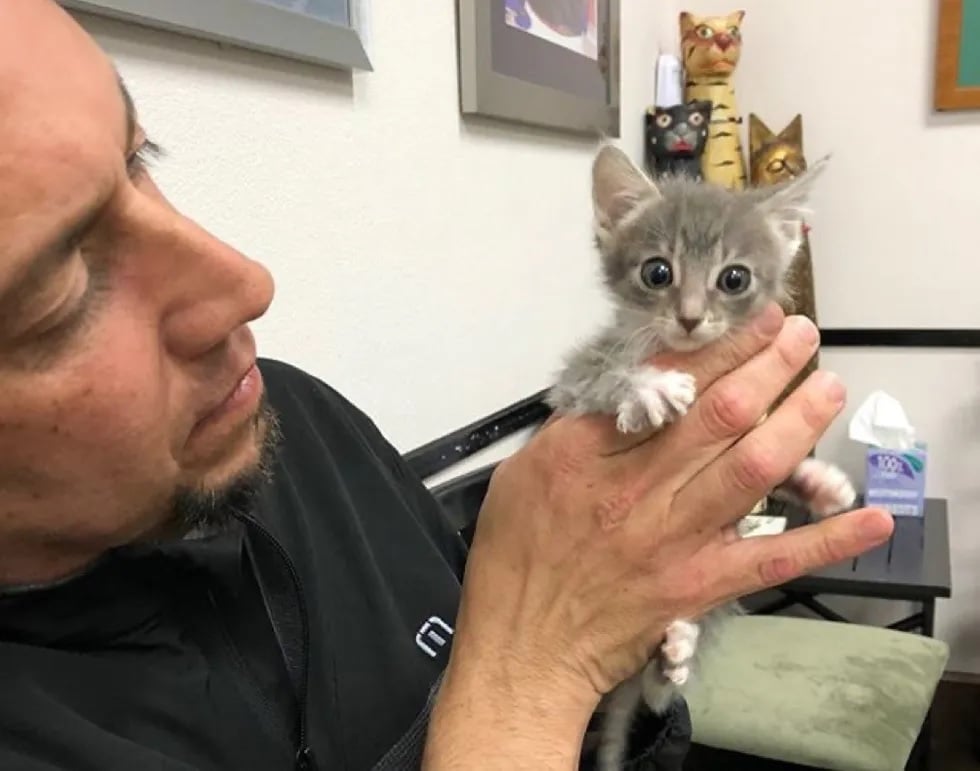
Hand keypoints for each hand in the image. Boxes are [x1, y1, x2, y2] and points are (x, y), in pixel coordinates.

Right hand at [424, 303, 893, 768]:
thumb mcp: (520, 474)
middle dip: (769, 366)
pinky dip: (825, 539)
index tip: (755, 323)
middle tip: (802, 336)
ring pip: (751, 469)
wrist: (522, 648)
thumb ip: (574, 432)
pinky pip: (771, 559)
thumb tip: (623, 395)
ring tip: (829, 387)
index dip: (720, 346)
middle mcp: (634, 488)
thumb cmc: (515, 562)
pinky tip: (868, 518)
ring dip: (799, 423)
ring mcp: (672, 538)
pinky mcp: (698, 585)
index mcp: (584, 453)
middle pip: (719, 414)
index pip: (662, 384)